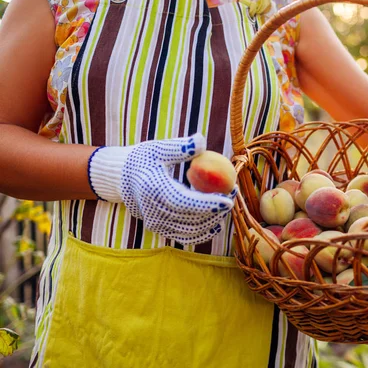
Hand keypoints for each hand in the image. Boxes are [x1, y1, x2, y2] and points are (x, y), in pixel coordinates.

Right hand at [88, 134, 235, 244]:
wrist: (124, 178)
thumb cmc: (145, 159)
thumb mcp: (160, 148)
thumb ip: (181, 147)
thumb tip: (201, 141)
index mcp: (154, 191)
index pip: (185, 203)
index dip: (208, 204)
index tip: (228, 199)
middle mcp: (154, 212)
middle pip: (192, 219)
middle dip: (217, 211)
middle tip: (233, 194)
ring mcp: (158, 224)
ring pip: (192, 231)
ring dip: (214, 221)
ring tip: (227, 202)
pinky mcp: (162, 230)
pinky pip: (186, 236)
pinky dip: (203, 231)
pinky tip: (217, 221)